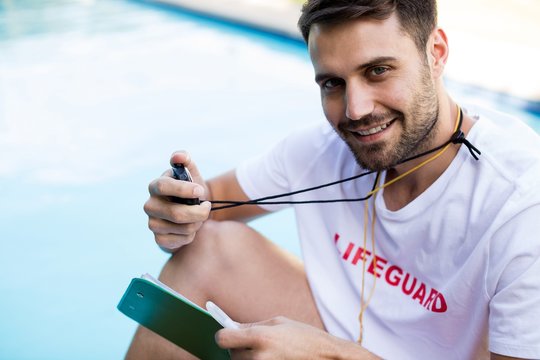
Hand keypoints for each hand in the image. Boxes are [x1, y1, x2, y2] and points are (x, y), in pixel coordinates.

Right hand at [143, 151, 211, 251]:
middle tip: (207, 207)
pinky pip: (181, 240)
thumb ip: (186, 161)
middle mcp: (150, 205)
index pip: (163, 186)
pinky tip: (190, 228)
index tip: (200, 191)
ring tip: (200, 217)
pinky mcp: (158, 239)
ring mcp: (152, 223)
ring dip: (197, 223)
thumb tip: (179, 155)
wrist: (192, 212)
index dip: (183, 189)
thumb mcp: (191, 174)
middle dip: (198, 212)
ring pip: (181, 228)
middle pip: (175, 213)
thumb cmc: (191, 191)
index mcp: (156, 186)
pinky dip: (191, 235)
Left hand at [215, 316, 377, 359]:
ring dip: (247, 359)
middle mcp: (259, 357)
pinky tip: (268, 359)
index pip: (223, 339)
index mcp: (260, 337)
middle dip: (239, 349)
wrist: (328, 358)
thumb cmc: (304, 337)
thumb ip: (252, 325)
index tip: (227, 335)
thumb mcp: (279, 323)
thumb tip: (231, 327)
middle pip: (232, 355)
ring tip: (265, 353)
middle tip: (254, 345)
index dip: (224, 336)